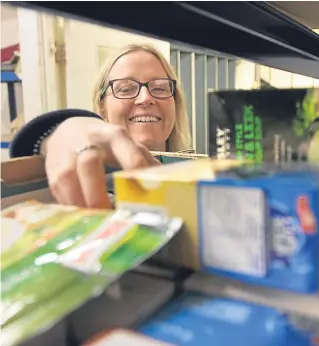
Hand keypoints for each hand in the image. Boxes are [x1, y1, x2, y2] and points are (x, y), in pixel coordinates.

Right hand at [43, 117, 160, 208]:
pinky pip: (59, 190)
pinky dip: (71, 206)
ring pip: (69, 178)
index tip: (143, 195)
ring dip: (82, 202)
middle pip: (90, 164)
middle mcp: (90, 142)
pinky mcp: (54, 170)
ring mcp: (68, 155)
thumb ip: (146, 161)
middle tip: (111, 214)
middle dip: (98, 192)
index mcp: (115, 136)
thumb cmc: (107, 142)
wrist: (68, 130)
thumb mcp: (128, 145)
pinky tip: (83, 217)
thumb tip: (169, 182)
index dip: (136, 173)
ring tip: (97, 221)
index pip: (129, 153)